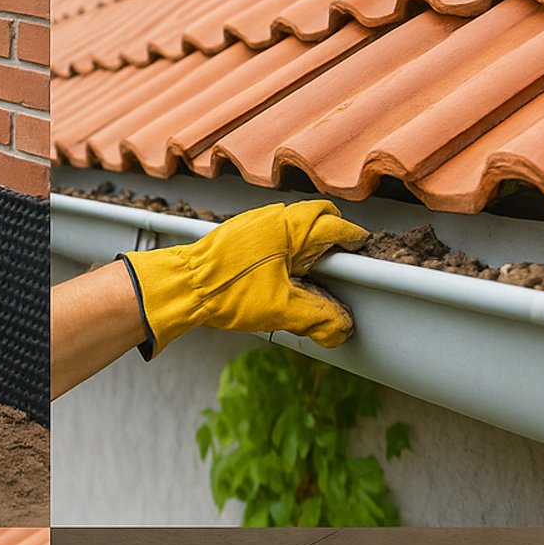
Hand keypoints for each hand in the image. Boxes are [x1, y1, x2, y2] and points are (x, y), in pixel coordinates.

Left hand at [122, 200, 369, 357]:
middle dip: (334, 238)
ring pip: (296, 225)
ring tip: (307, 275)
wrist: (179, 287)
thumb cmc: (227, 292)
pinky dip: (284, 249)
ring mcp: (255, 222)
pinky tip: (278, 276)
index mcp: (295, 227)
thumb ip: (318, 317)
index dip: (356, 248)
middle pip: (322, 218)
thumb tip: (342, 328)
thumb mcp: (281, 310)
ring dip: (307, 245)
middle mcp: (276, 216)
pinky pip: (273, 234)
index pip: (342, 229)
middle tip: (338, 266)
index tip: (364, 265)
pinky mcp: (239, 233)